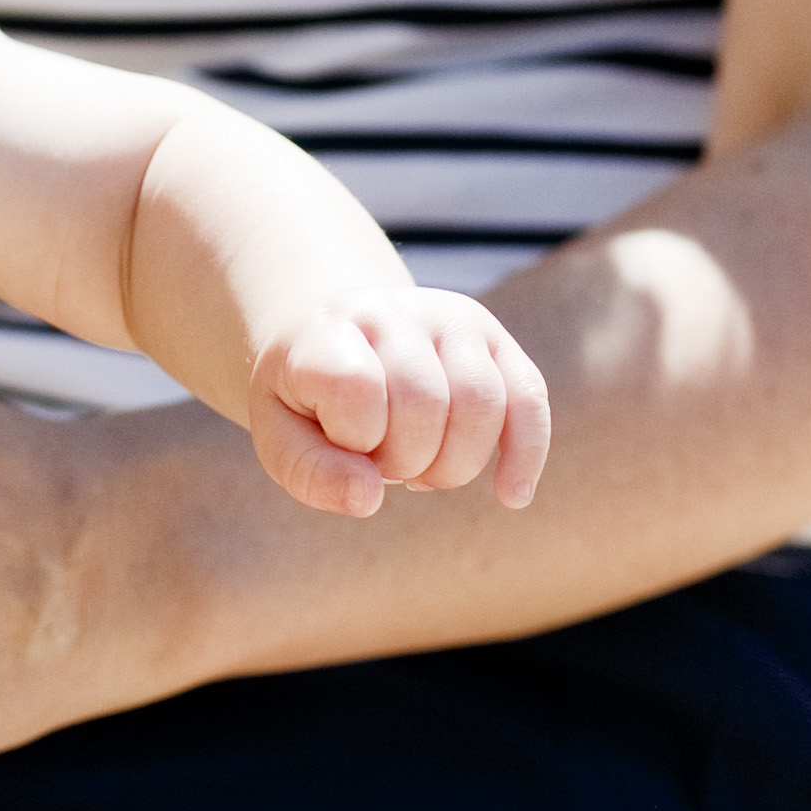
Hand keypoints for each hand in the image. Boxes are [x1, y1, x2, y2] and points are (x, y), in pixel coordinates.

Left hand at [251, 291, 550, 520]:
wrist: (338, 338)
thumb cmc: (307, 401)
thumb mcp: (280, 437)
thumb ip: (311, 473)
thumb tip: (368, 499)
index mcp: (328, 331)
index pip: (356, 389)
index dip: (352, 441)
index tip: (339, 443)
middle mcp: (394, 311)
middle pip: (424, 405)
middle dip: (404, 463)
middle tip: (380, 462)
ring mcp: (451, 319)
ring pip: (482, 406)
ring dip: (453, 467)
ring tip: (420, 468)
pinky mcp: (495, 340)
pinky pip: (529, 399)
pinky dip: (526, 454)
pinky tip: (511, 496)